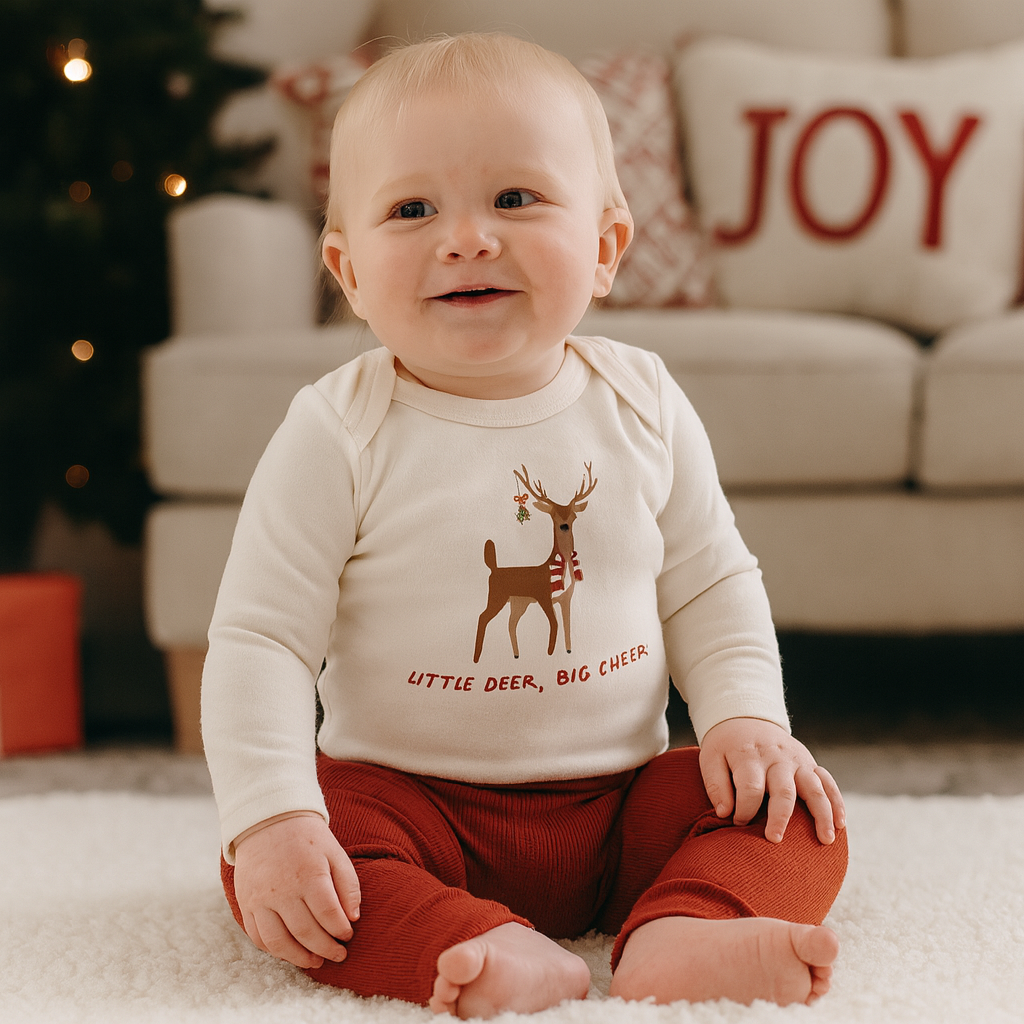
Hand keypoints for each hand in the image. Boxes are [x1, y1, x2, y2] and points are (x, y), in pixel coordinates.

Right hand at [232, 813, 361, 969]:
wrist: (269, 821)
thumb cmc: (308, 840)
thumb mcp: (335, 853)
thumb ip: (348, 885)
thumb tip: (353, 918)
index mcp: (309, 874)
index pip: (328, 914)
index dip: (341, 930)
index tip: (348, 935)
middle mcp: (282, 889)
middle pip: (306, 932)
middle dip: (325, 949)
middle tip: (338, 955)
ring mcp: (260, 899)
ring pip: (279, 942)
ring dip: (299, 958)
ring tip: (315, 961)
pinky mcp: (246, 904)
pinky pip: (258, 937)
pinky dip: (274, 951)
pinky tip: (290, 952)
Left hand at [698, 718, 844, 844]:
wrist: (746, 717)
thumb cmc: (726, 746)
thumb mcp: (711, 758)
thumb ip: (716, 785)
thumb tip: (724, 814)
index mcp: (749, 756)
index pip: (750, 788)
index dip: (744, 810)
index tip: (737, 823)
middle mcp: (776, 758)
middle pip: (783, 790)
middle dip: (780, 817)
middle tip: (775, 840)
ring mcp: (797, 760)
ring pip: (814, 788)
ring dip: (822, 814)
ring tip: (825, 840)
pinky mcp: (810, 763)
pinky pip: (828, 782)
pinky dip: (837, 802)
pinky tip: (841, 824)